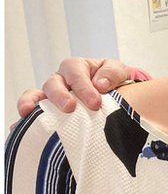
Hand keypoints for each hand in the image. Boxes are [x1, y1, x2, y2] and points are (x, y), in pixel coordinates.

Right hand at [17, 58, 131, 115]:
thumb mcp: (120, 72)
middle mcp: (62, 80)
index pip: (75, 73)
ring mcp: (53, 95)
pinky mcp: (50, 111)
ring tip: (29, 112)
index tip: (95, 103)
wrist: (120, 96)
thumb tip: (100, 84)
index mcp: (78, 67)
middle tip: (70, 108)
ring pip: (38, 95)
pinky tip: (20, 126)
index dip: (83, 87)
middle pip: (53, 83)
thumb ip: (112, 73)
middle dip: (60, 96)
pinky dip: (26, 118)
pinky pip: (34, 112)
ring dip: (32, 103)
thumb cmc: (115, 83)